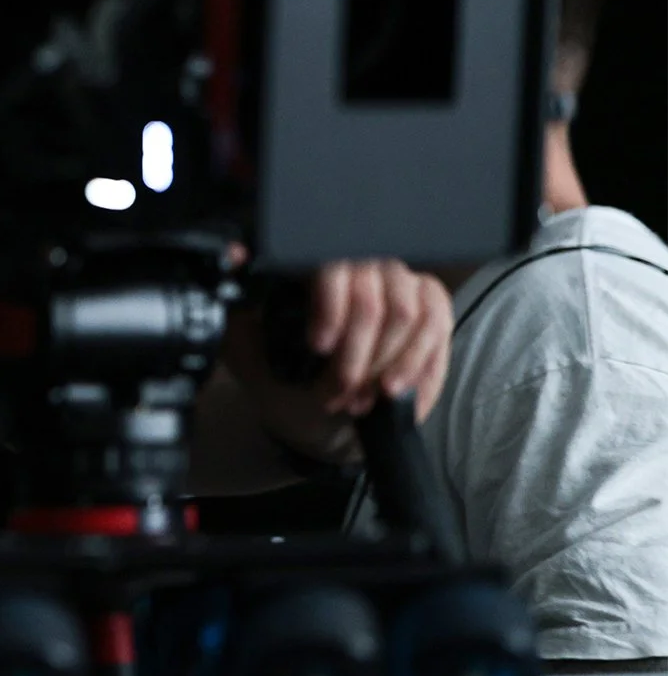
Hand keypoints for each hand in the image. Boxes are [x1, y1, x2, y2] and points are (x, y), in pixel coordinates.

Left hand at [223, 258, 451, 462]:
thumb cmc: (276, 377)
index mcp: (311, 266)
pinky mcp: (428, 307)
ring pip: (412, 315)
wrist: (308, 411)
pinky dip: (421, 371)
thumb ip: (238, 312)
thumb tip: (238, 264)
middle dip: (361, 356)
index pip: (332, 264)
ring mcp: (398, 283)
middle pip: (377, 298)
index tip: (319, 348)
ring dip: (391, 366)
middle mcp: (359, 264)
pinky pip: (438, 330)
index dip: (331, 307)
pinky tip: (400, 396)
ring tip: (366, 400)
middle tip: (342, 393)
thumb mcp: (244, 347)